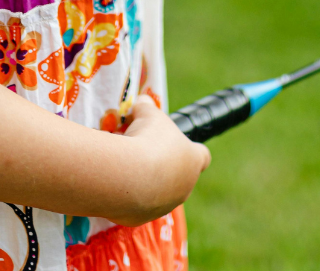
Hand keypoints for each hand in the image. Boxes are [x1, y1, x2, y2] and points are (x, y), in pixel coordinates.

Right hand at [118, 95, 210, 224]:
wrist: (127, 176)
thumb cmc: (147, 139)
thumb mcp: (148, 114)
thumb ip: (147, 107)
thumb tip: (143, 102)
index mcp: (193, 160)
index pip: (203, 156)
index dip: (191, 149)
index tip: (177, 143)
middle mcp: (185, 186)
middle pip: (179, 175)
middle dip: (163, 164)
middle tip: (143, 151)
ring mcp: (165, 205)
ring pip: (158, 192)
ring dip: (146, 181)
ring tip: (127, 165)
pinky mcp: (142, 217)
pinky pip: (136, 204)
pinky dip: (128, 195)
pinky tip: (117, 181)